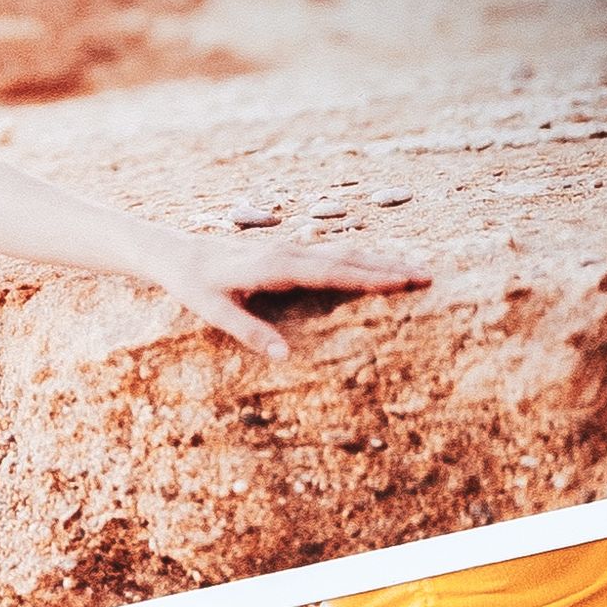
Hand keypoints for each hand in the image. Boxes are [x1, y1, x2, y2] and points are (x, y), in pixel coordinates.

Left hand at [117, 213, 439, 358]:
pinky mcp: (292, 251)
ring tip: (417, 269)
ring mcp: (293, 248)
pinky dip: (364, 259)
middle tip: (428, 276)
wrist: (178, 253)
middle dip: (390, 267)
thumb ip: (250, 332)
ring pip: (347, 252)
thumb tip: (284, 357)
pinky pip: (335, 253)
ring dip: (382, 260)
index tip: (404, 283)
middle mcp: (292, 252)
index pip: (334, 272)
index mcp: (278, 266)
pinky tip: (380, 265)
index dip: (371, 278)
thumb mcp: (215, 313)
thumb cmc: (195, 286)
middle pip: (350, 258)